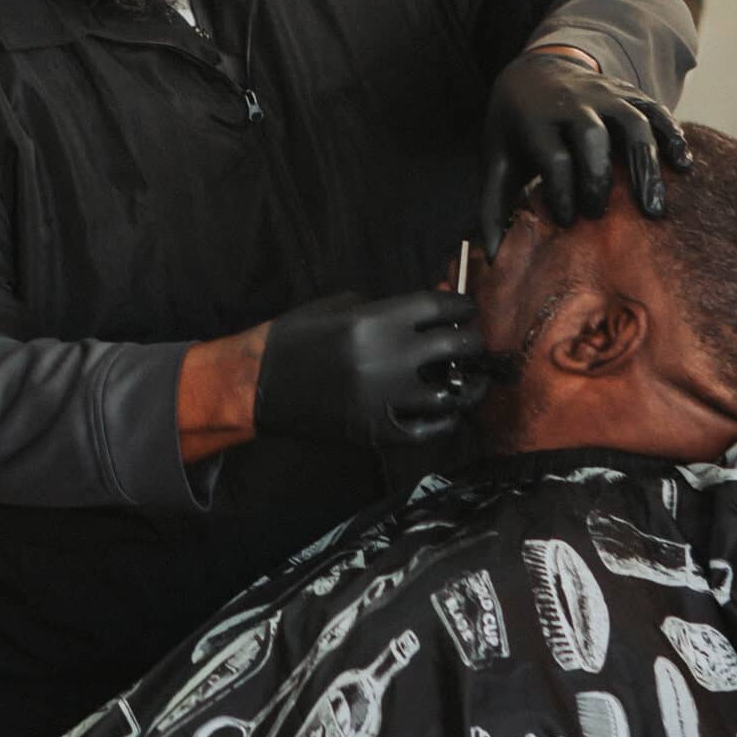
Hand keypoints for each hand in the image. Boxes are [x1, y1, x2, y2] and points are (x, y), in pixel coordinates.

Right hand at [254, 291, 486, 445]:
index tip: (467, 309)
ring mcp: (385, 399)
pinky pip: (427, 429)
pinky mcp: (377, 431)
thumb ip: (386, 308)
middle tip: (473, 342)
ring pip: (450, 393)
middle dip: (471, 342)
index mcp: (375, 322)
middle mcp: (387, 359)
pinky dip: (444, 420)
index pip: (438, 309)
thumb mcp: (340, 307)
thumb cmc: (297, 337)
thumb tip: (428, 310)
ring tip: (474, 381)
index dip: (461, 306)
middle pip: (453, 347)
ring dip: (467, 385)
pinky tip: (450, 411)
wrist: (261, 384)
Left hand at [478, 49, 690, 257]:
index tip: (566, 221)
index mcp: (535, 121)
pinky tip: (683, 165)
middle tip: (600, 217)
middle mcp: (572, 103)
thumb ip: (493, 206)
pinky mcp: (628, 92)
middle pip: (592, 137)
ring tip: (653, 208)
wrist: (534, 70)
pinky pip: (656, 109)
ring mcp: (604, 94)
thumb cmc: (516, 128)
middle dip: (598, 179)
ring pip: (632, 124)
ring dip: (645, 166)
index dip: (562, 192)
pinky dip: (672, 135)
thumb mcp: (498, 160)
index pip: (554, 158)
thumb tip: (492, 259)